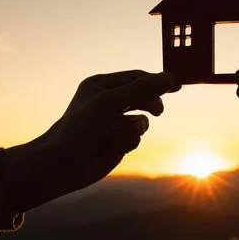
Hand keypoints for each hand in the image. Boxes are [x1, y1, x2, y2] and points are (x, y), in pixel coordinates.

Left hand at [5, 70, 179, 211]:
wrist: (63, 162)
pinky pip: (135, 138)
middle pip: (142, 97)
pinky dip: (126, 142)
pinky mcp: (116, 142)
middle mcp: (107, 102)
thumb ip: (142, 89)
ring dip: (132, 128)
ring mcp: (113, 122)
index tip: (175, 84)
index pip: (136, 77)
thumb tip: (169, 77)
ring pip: (141, 121)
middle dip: (149, 104)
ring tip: (114, 134)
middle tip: (157, 110)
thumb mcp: (112, 102)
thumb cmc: (81, 126)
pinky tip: (110, 147)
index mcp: (101, 85)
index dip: (156, 80)